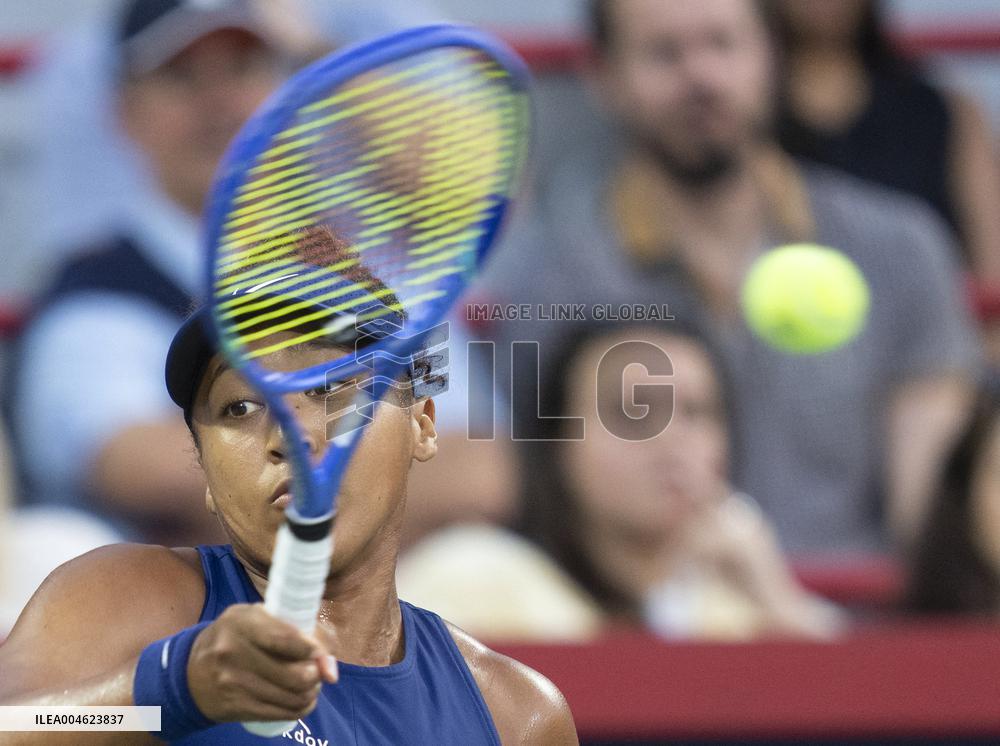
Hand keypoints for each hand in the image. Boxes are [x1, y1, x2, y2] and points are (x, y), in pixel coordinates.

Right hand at [187, 604, 338, 722]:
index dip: (312, 649)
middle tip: (317, 670)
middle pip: (296, 675)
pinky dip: (301, 707)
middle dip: (316, 675)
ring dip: (311, 692)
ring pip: (293, 697)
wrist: (190, 672)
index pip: (286, 639)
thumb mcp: (257, 618)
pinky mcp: (235, 707)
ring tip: (311, 684)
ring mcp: (233, 683)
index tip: (319, 653)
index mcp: (242, 621)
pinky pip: (282, 713)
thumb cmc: (235, 636)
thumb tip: (331, 666)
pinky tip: (301, 699)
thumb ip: (297, 629)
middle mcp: (234, 652)